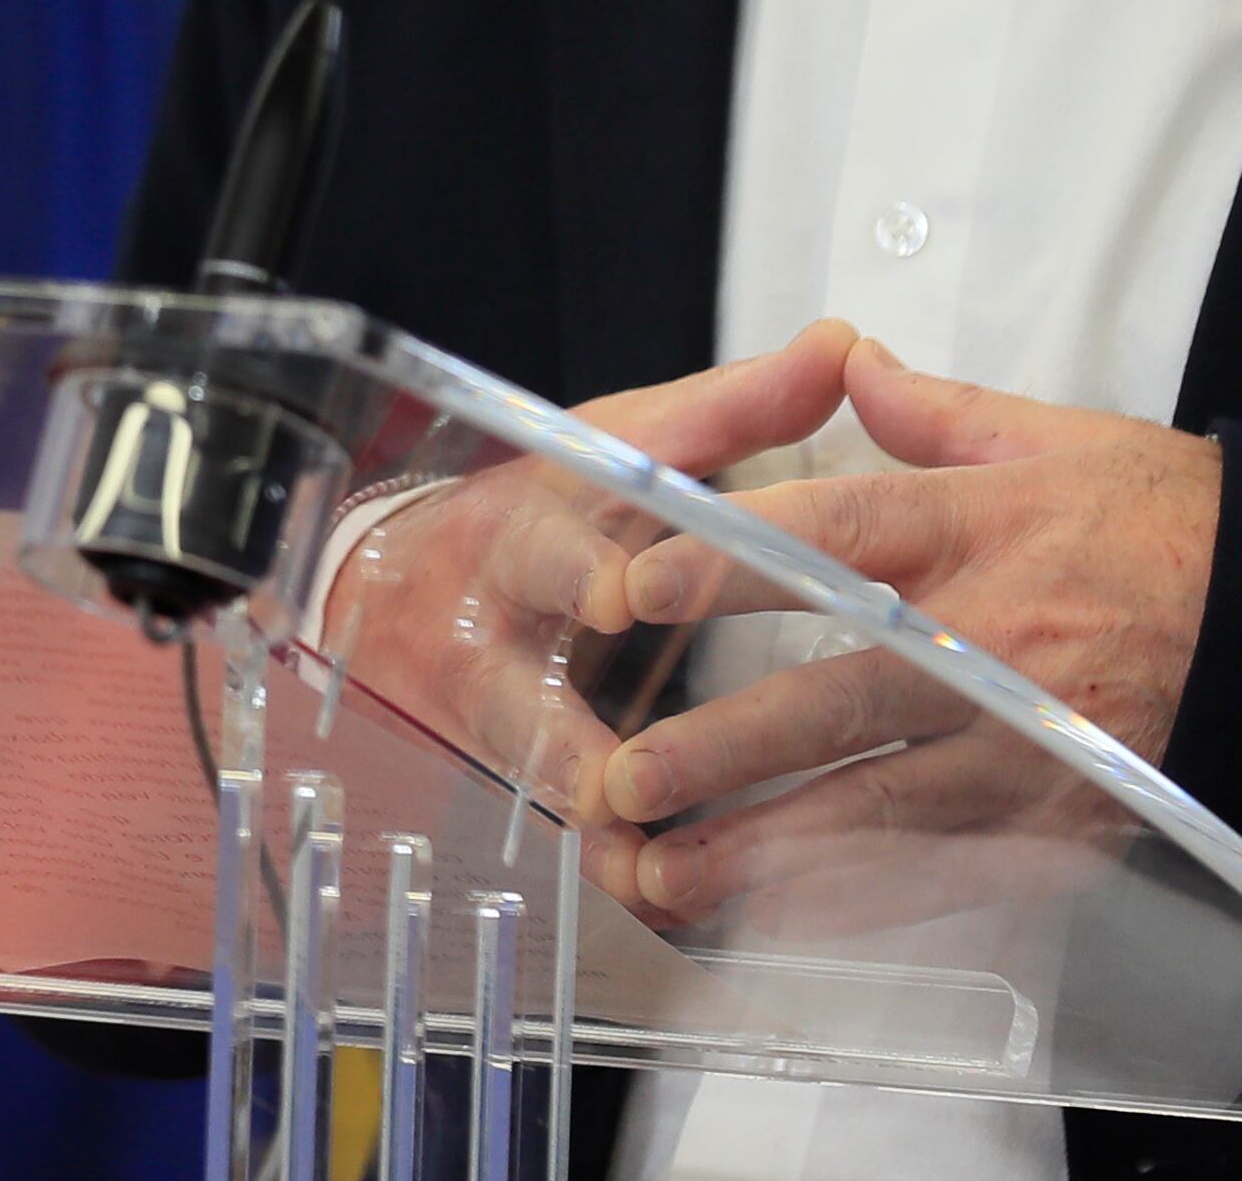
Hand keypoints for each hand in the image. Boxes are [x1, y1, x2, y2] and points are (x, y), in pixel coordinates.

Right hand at [322, 320, 857, 829]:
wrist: (399, 583)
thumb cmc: (546, 506)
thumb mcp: (624, 440)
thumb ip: (737, 405)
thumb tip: (842, 343)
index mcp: (532, 518)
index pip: (549, 533)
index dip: (578, 565)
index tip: (614, 595)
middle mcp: (498, 617)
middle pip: (511, 676)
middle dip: (557, 732)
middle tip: (608, 779)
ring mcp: (487, 703)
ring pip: (524, 771)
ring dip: (583, 820)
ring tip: (638, 865)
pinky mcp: (505, 767)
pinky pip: (551, 825)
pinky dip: (605, 862)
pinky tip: (658, 898)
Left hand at [590, 337, 1221, 930]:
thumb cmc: (1174, 523)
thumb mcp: (1058, 437)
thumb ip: (935, 410)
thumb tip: (845, 358)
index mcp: (980, 528)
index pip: (836, 540)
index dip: (733, 562)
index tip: (642, 579)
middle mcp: (995, 642)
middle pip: (843, 694)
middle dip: (729, 744)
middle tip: (626, 774)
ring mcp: (1030, 743)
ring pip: (882, 802)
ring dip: (770, 843)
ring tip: (668, 869)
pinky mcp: (1064, 817)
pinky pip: (951, 867)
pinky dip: (863, 900)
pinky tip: (782, 917)